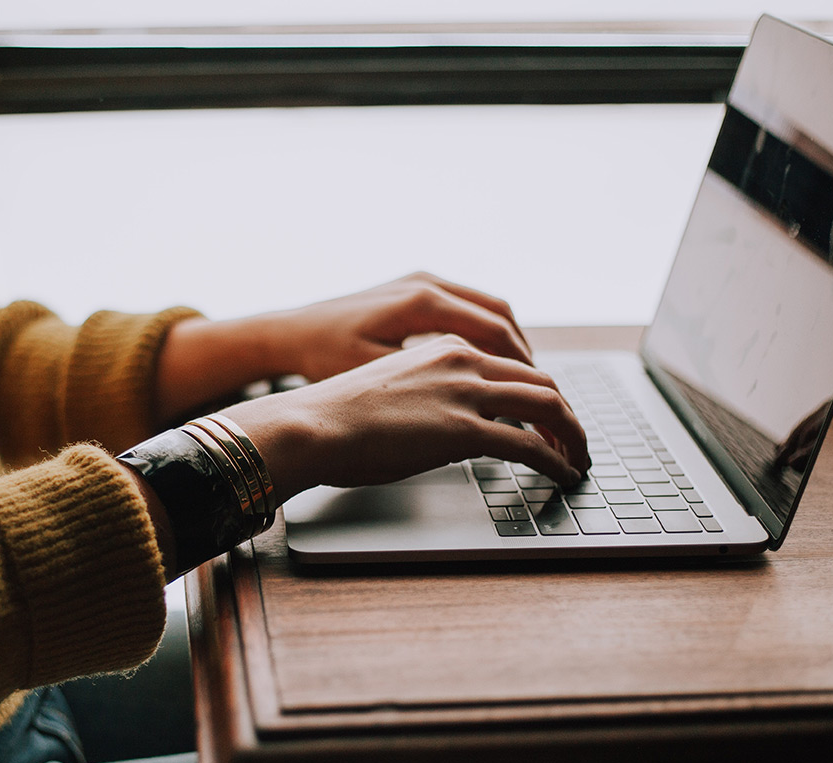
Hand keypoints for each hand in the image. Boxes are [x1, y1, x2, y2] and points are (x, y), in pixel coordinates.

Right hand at [221, 334, 588, 507]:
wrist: (311, 424)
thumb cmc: (336, 416)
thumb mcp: (393, 391)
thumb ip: (431, 398)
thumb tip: (449, 430)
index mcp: (445, 347)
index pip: (512, 365)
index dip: (539, 394)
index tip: (548, 418)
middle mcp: (462, 360)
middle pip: (541, 381)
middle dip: (566, 414)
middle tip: (575, 441)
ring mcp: (465, 393)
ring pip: (548, 406)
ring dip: (572, 436)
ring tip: (578, 460)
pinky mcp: (464, 430)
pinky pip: (531, 444)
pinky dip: (557, 460)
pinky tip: (562, 475)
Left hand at [265, 271, 533, 380]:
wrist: (289, 333)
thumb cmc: (323, 358)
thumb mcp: (376, 377)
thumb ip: (430, 388)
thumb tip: (481, 410)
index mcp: (422, 302)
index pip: (496, 333)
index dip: (523, 369)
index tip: (540, 399)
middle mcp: (427, 284)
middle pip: (501, 317)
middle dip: (526, 358)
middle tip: (543, 395)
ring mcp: (421, 281)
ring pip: (488, 309)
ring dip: (510, 345)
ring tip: (524, 383)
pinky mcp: (414, 289)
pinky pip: (468, 307)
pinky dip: (488, 335)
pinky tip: (490, 365)